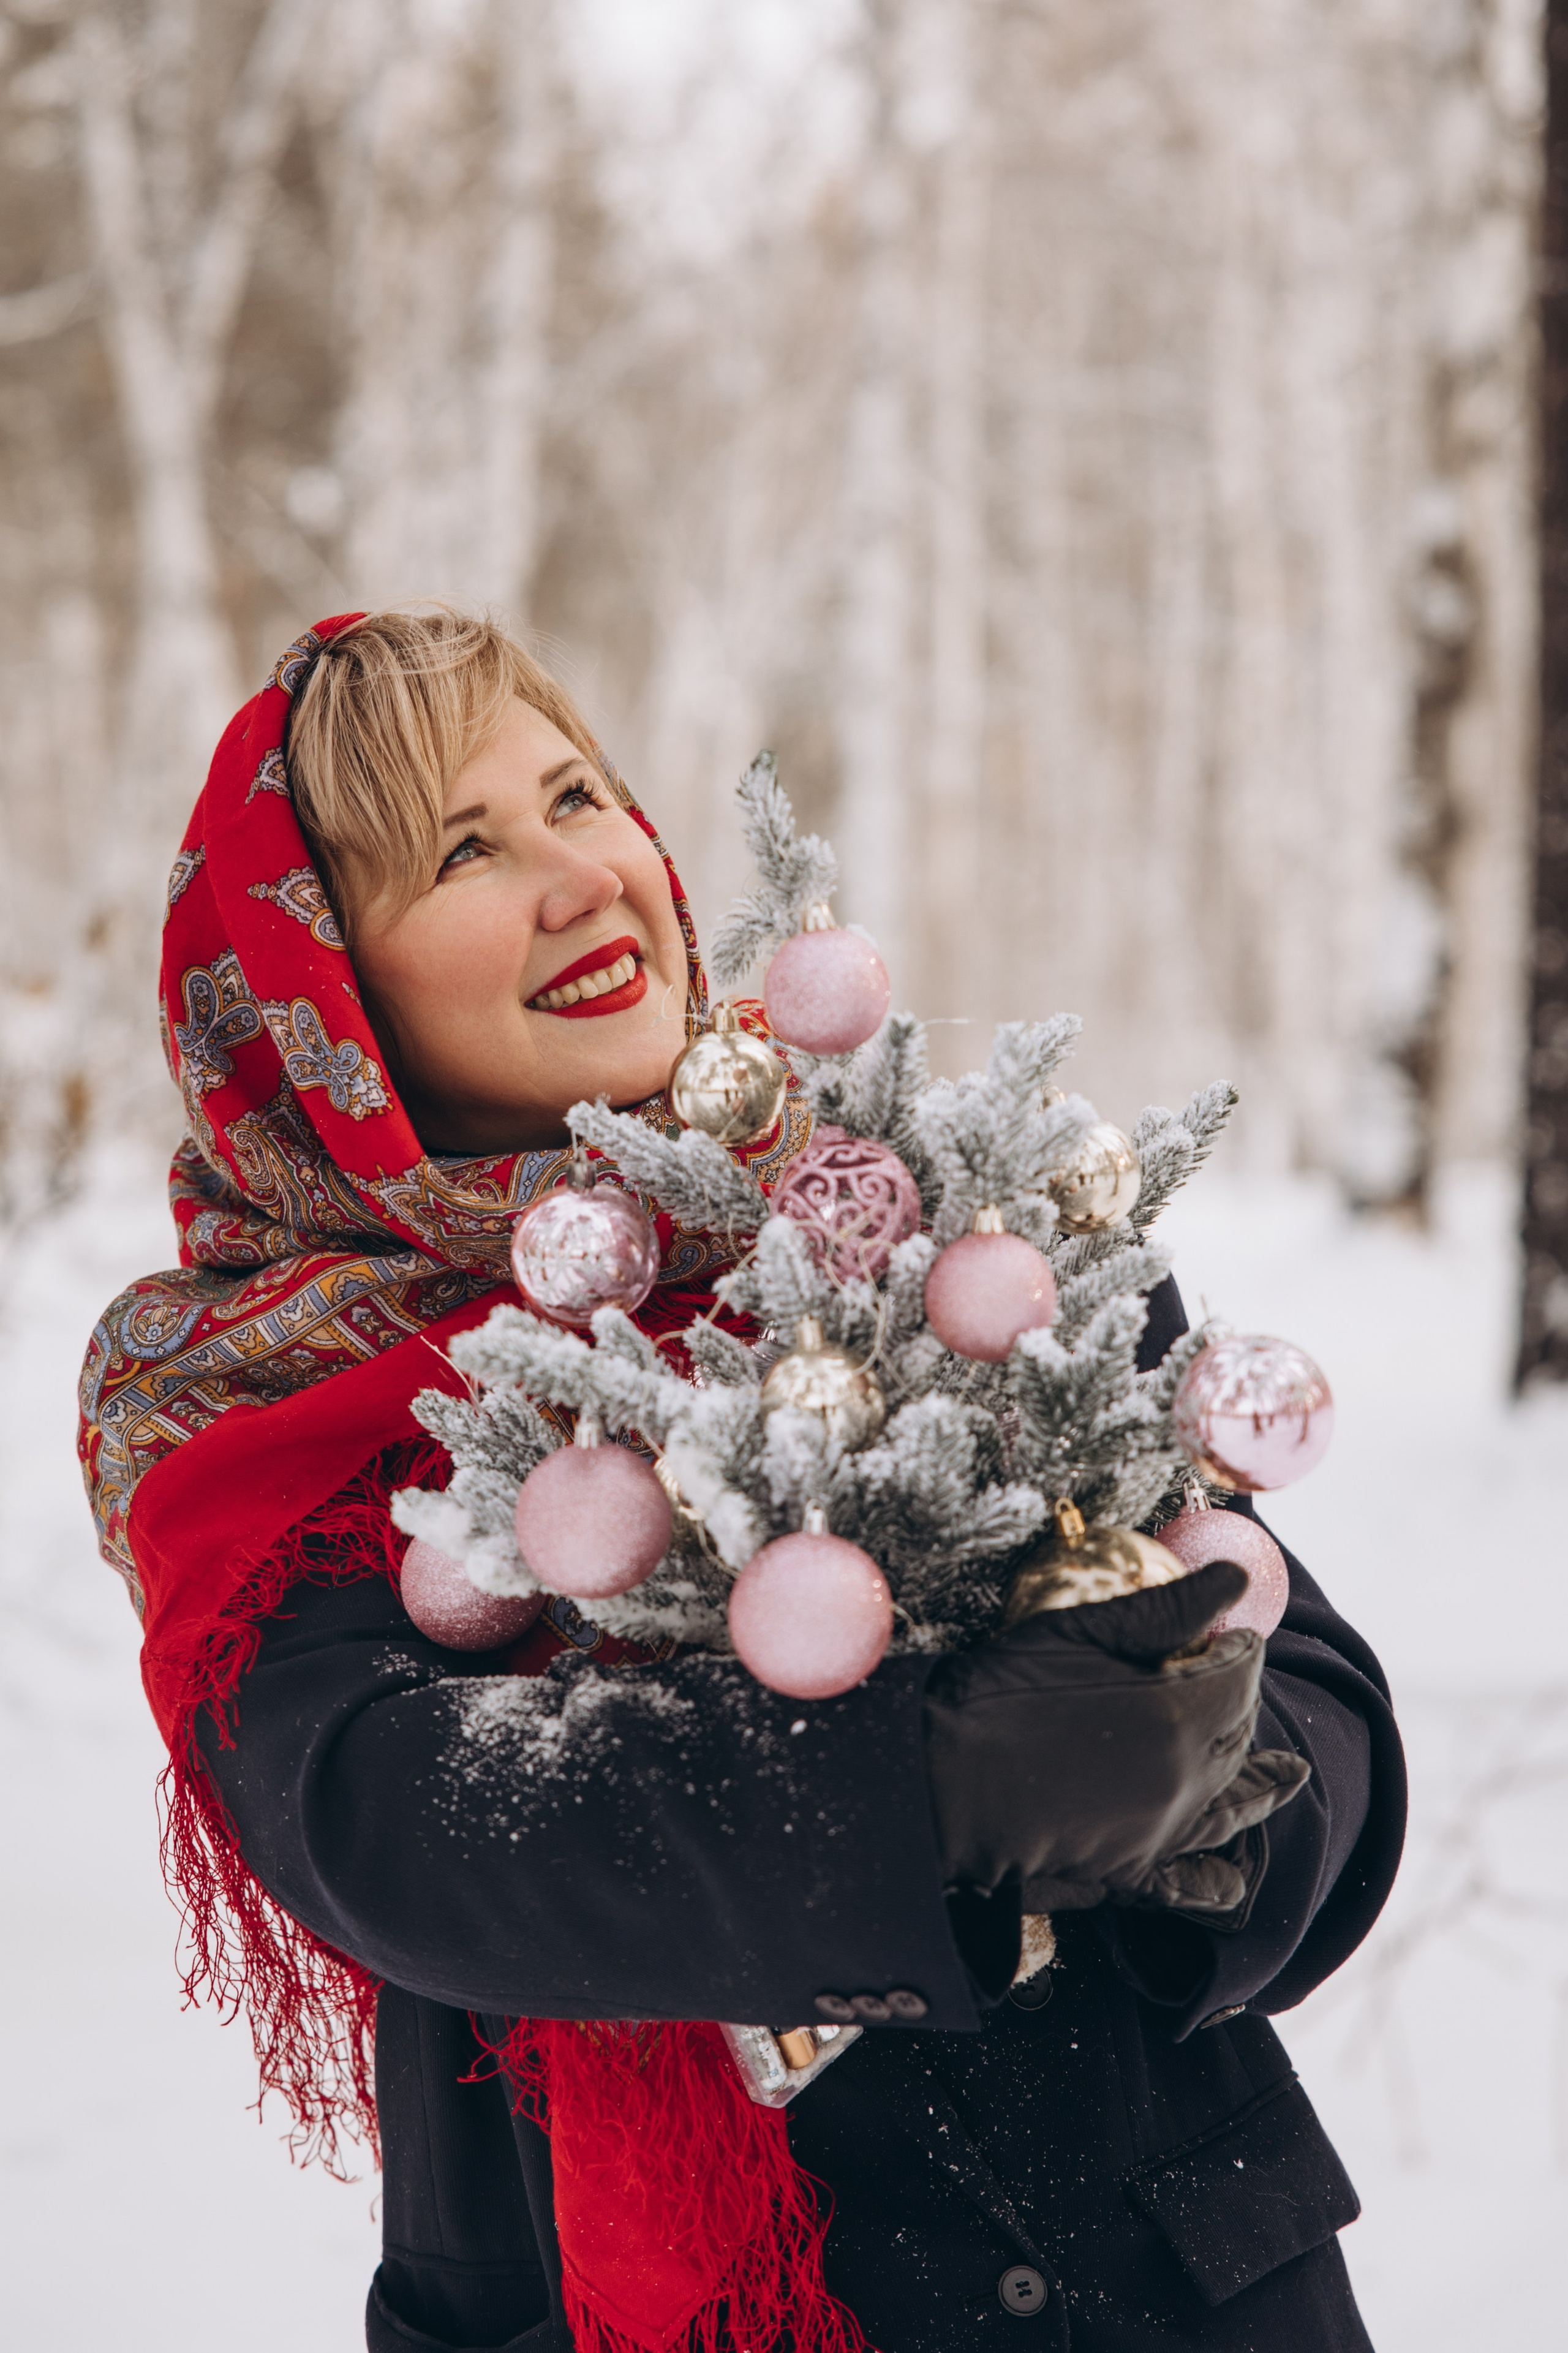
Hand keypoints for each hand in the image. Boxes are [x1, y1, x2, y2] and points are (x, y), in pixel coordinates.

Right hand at [922, 1560, 1308, 1912]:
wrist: (943, 1783)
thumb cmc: (1001, 1694)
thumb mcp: (1080, 1633)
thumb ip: (1167, 1608)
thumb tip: (1236, 1577)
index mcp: (1180, 1713)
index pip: (1239, 1674)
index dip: (1239, 1649)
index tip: (1231, 1634)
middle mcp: (1185, 1777)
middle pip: (1239, 1735)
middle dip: (1244, 1704)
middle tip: (1233, 1680)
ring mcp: (1160, 1829)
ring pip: (1229, 1803)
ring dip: (1260, 1784)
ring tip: (1289, 1775)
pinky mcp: (1128, 1868)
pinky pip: (1190, 1881)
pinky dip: (1218, 1879)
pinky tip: (1232, 1878)